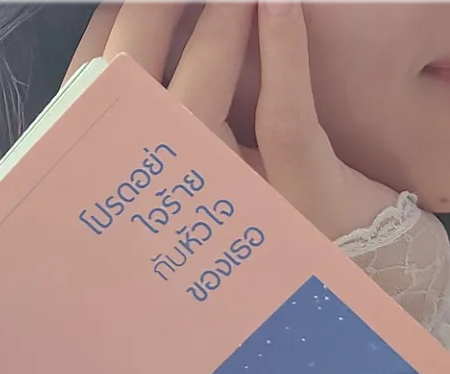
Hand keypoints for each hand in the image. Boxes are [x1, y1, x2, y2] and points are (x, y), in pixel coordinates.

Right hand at [68, 0, 400, 240]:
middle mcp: (173, 206)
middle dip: (143, 19)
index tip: (116, 3)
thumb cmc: (264, 211)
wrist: (354, 270)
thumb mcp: (201, 174)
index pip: (95, 104)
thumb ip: (162, 126)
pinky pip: (284, 112)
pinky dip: (281, 47)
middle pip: (133, 98)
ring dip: (209, 25)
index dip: (101, 40)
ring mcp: (235, 201)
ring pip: (199, 101)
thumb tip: (130, 55)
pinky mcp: (302, 192)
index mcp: (137, 196)